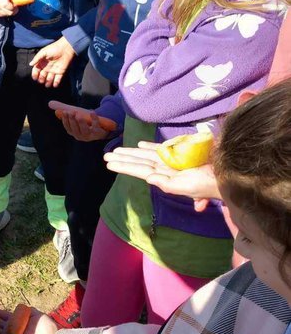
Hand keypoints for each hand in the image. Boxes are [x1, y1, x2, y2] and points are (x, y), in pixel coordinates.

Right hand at [0, 0, 22, 16]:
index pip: (9, 6)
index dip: (14, 6)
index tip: (16, 4)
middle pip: (9, 12)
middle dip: (13, 10)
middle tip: (14, 5)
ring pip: (6, 14)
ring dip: (9, 11)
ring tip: (8, 5)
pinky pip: (2, 15)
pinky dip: (5, 12)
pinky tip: (4, 7)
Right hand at [30, 37, 74, 86]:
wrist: (65, 49)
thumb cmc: (53, 49)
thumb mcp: (43, 52)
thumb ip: (37, 58)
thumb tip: (30, 64)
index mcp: (41, 63)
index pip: (36, 71)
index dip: (35, 75)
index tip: (35, 78)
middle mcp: (46, 68)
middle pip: (42, 76)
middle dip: (41, 79)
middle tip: (42, 80)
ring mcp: (53, 71)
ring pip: (49, 79)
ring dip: (48, 83)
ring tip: (47, 85)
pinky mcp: (60, 72)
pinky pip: (57, 79)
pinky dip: (56, 83)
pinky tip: (54, 85)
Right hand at [49, 101, 112, 140]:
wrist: (102, 129)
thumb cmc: (86, 122)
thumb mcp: (75, 118)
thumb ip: (65, 112)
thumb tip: (50, 103)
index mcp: (74, 133)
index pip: (68, 128)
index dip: (66, 120)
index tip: (65, 112)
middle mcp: (80, 136)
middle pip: (75, 129)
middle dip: (72, 120)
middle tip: (71, 112)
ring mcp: (90, 136)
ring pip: (84, 130)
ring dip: (81, 122)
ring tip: (78, 114)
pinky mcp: (98, 133)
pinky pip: (96, 126)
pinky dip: (94, 119)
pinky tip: (92, 112)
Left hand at [103, 141, 219, 210]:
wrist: (229, 173)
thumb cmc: (210, 184)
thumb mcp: (189, 188)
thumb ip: (168, 184)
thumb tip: (148, 178)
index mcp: (166, 178)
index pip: (140, 171)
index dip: (124, 166)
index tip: (109, 163)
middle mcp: (166, 169)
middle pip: (139, 162)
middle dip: (123, 159)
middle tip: (105, 156)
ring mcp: (173, 161)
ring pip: (147, 155)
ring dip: (132, 153)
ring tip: (116, 150)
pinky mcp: (182, 153)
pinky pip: (163, 149)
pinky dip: (151, 147)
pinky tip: (140, 145)